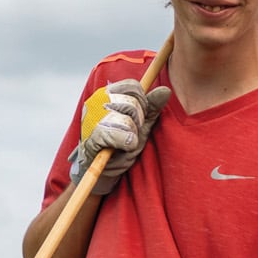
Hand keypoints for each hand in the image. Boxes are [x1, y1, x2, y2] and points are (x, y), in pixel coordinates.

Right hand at [69, 82, 171, 196]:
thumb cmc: (121, 146)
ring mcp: (92, 119)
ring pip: (126, 119)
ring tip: (125, 143)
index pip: (132, 86)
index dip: (143, 102)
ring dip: (132, 134)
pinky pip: (115, 134)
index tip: (139, 118)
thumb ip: (151, 108)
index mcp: (108, 94)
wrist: (103, 170)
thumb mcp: (140, 125)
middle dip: (139, 120)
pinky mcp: (91, 137)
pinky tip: (124, 148)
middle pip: (132, 102)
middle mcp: (97, 102)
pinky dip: (125, 142)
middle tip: (131, 133)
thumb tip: (165, 90)